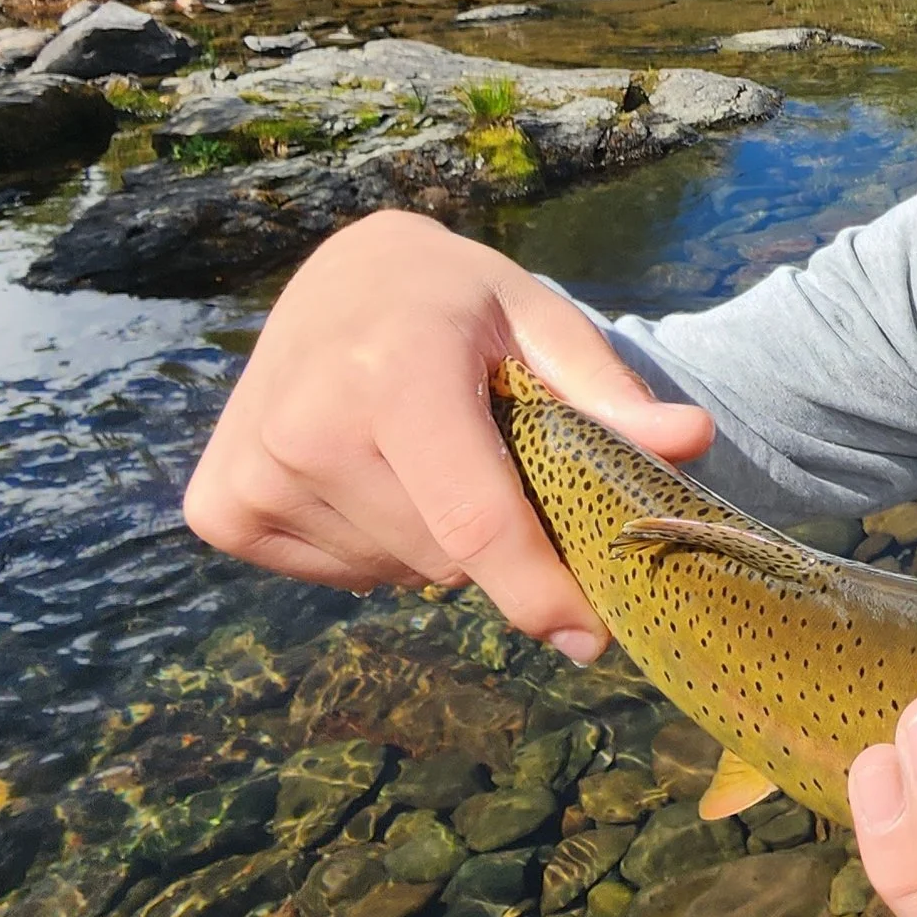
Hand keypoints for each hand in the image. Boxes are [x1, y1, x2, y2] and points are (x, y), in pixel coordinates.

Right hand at [183, 209, 713, 660]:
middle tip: (492, 460)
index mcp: (392, 373)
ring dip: (435, 538)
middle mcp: (307, 426)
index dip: (540, 592)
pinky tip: (374, 472)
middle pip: (446, 557)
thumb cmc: (458, 302)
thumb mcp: (540, 322)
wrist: (342, 277)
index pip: (474, 521)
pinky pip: (340, 575)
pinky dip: (378, 543)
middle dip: (497, 538)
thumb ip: (609, 391)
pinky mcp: (221, 508)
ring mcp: (253, 473)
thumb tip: (694, 440)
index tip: (594, 638)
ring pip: (398, 571)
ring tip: (426, 452)